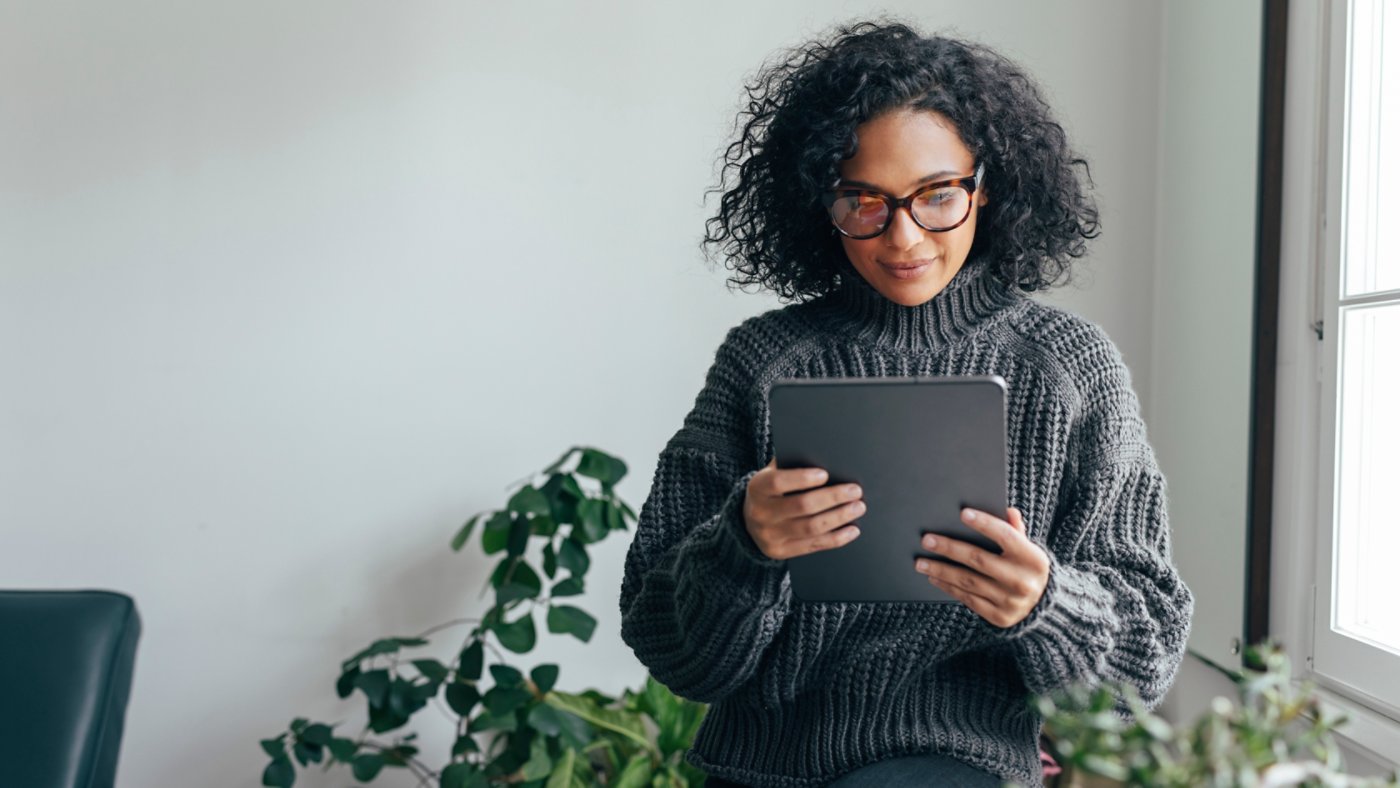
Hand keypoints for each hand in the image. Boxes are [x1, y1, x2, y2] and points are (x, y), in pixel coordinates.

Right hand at [742, 458, 864, 560]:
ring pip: (811, 528)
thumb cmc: (771, 490)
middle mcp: (760, 513)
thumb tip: (827, 460)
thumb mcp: (773, 474)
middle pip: (802, 506)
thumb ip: (792, 466)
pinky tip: (852, 530)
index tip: (825, 474)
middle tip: (855, 491)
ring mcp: (770, 536)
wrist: (750, 521)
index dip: (802, 478)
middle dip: (833, 497)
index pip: (778, 482)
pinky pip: (813, 545)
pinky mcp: (781, 552)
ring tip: (858, 508)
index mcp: (757, 488)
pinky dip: (836, 538)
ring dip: (839, 517)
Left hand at [913, 506, 1049, 627]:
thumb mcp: (1027, 548)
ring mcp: (1010, 601)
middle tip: (927, 540)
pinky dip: (948, 587)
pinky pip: (968, 599)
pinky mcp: (999, 617)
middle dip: (950, 548)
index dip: (985, 524)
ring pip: (968, 581)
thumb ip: (1015, 530)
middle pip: (979, 560)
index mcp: (1033, 558)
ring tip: (921, 561)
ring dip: (941, 570)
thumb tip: (1007, 511)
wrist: (1041, 607)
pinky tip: (934, 577)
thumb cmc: (1026, 568)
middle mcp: (1022, 581)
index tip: (963, 513)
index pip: (1006, 536)